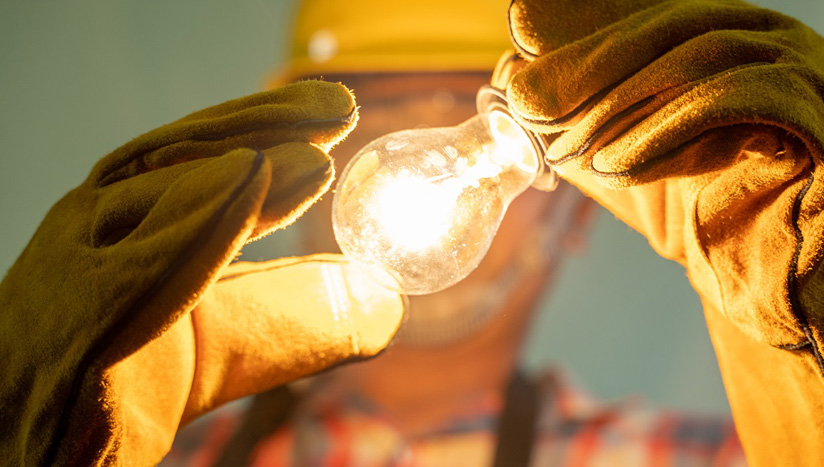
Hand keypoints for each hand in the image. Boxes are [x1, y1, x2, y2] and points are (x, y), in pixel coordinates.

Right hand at [0, 80, 404, 465]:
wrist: (48, 449)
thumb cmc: (128, 388)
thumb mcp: (236, 343)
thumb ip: (304, 318)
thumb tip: (389, 303)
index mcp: (134, 220)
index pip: (203, 155)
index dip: (269, 127)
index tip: (335, 111)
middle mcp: (96, 227)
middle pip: (179, 157)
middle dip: (260, 127)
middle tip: (338, 110)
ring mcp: (72, 266)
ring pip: (152, 196)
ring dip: (235, 168)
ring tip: (312, 157)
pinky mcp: (70, 320)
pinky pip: (134, 265)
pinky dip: (191, 222)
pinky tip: (244, 185)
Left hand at [498, 1, 823, 464]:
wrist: (774, 290)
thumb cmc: (699, 218)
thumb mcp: (625, 158)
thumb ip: (580, 119)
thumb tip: (510, 84)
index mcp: (726, 37)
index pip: (643, 20)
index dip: (577, 41)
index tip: (515, 71)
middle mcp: (773, 39)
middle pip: (667, 29)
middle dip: (587, 69)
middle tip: (525, 104)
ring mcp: (811, 70)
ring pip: (699, 56)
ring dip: (619, 103)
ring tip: (564, 147)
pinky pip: (739, 97)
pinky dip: (667, 127)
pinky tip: (613, 166)